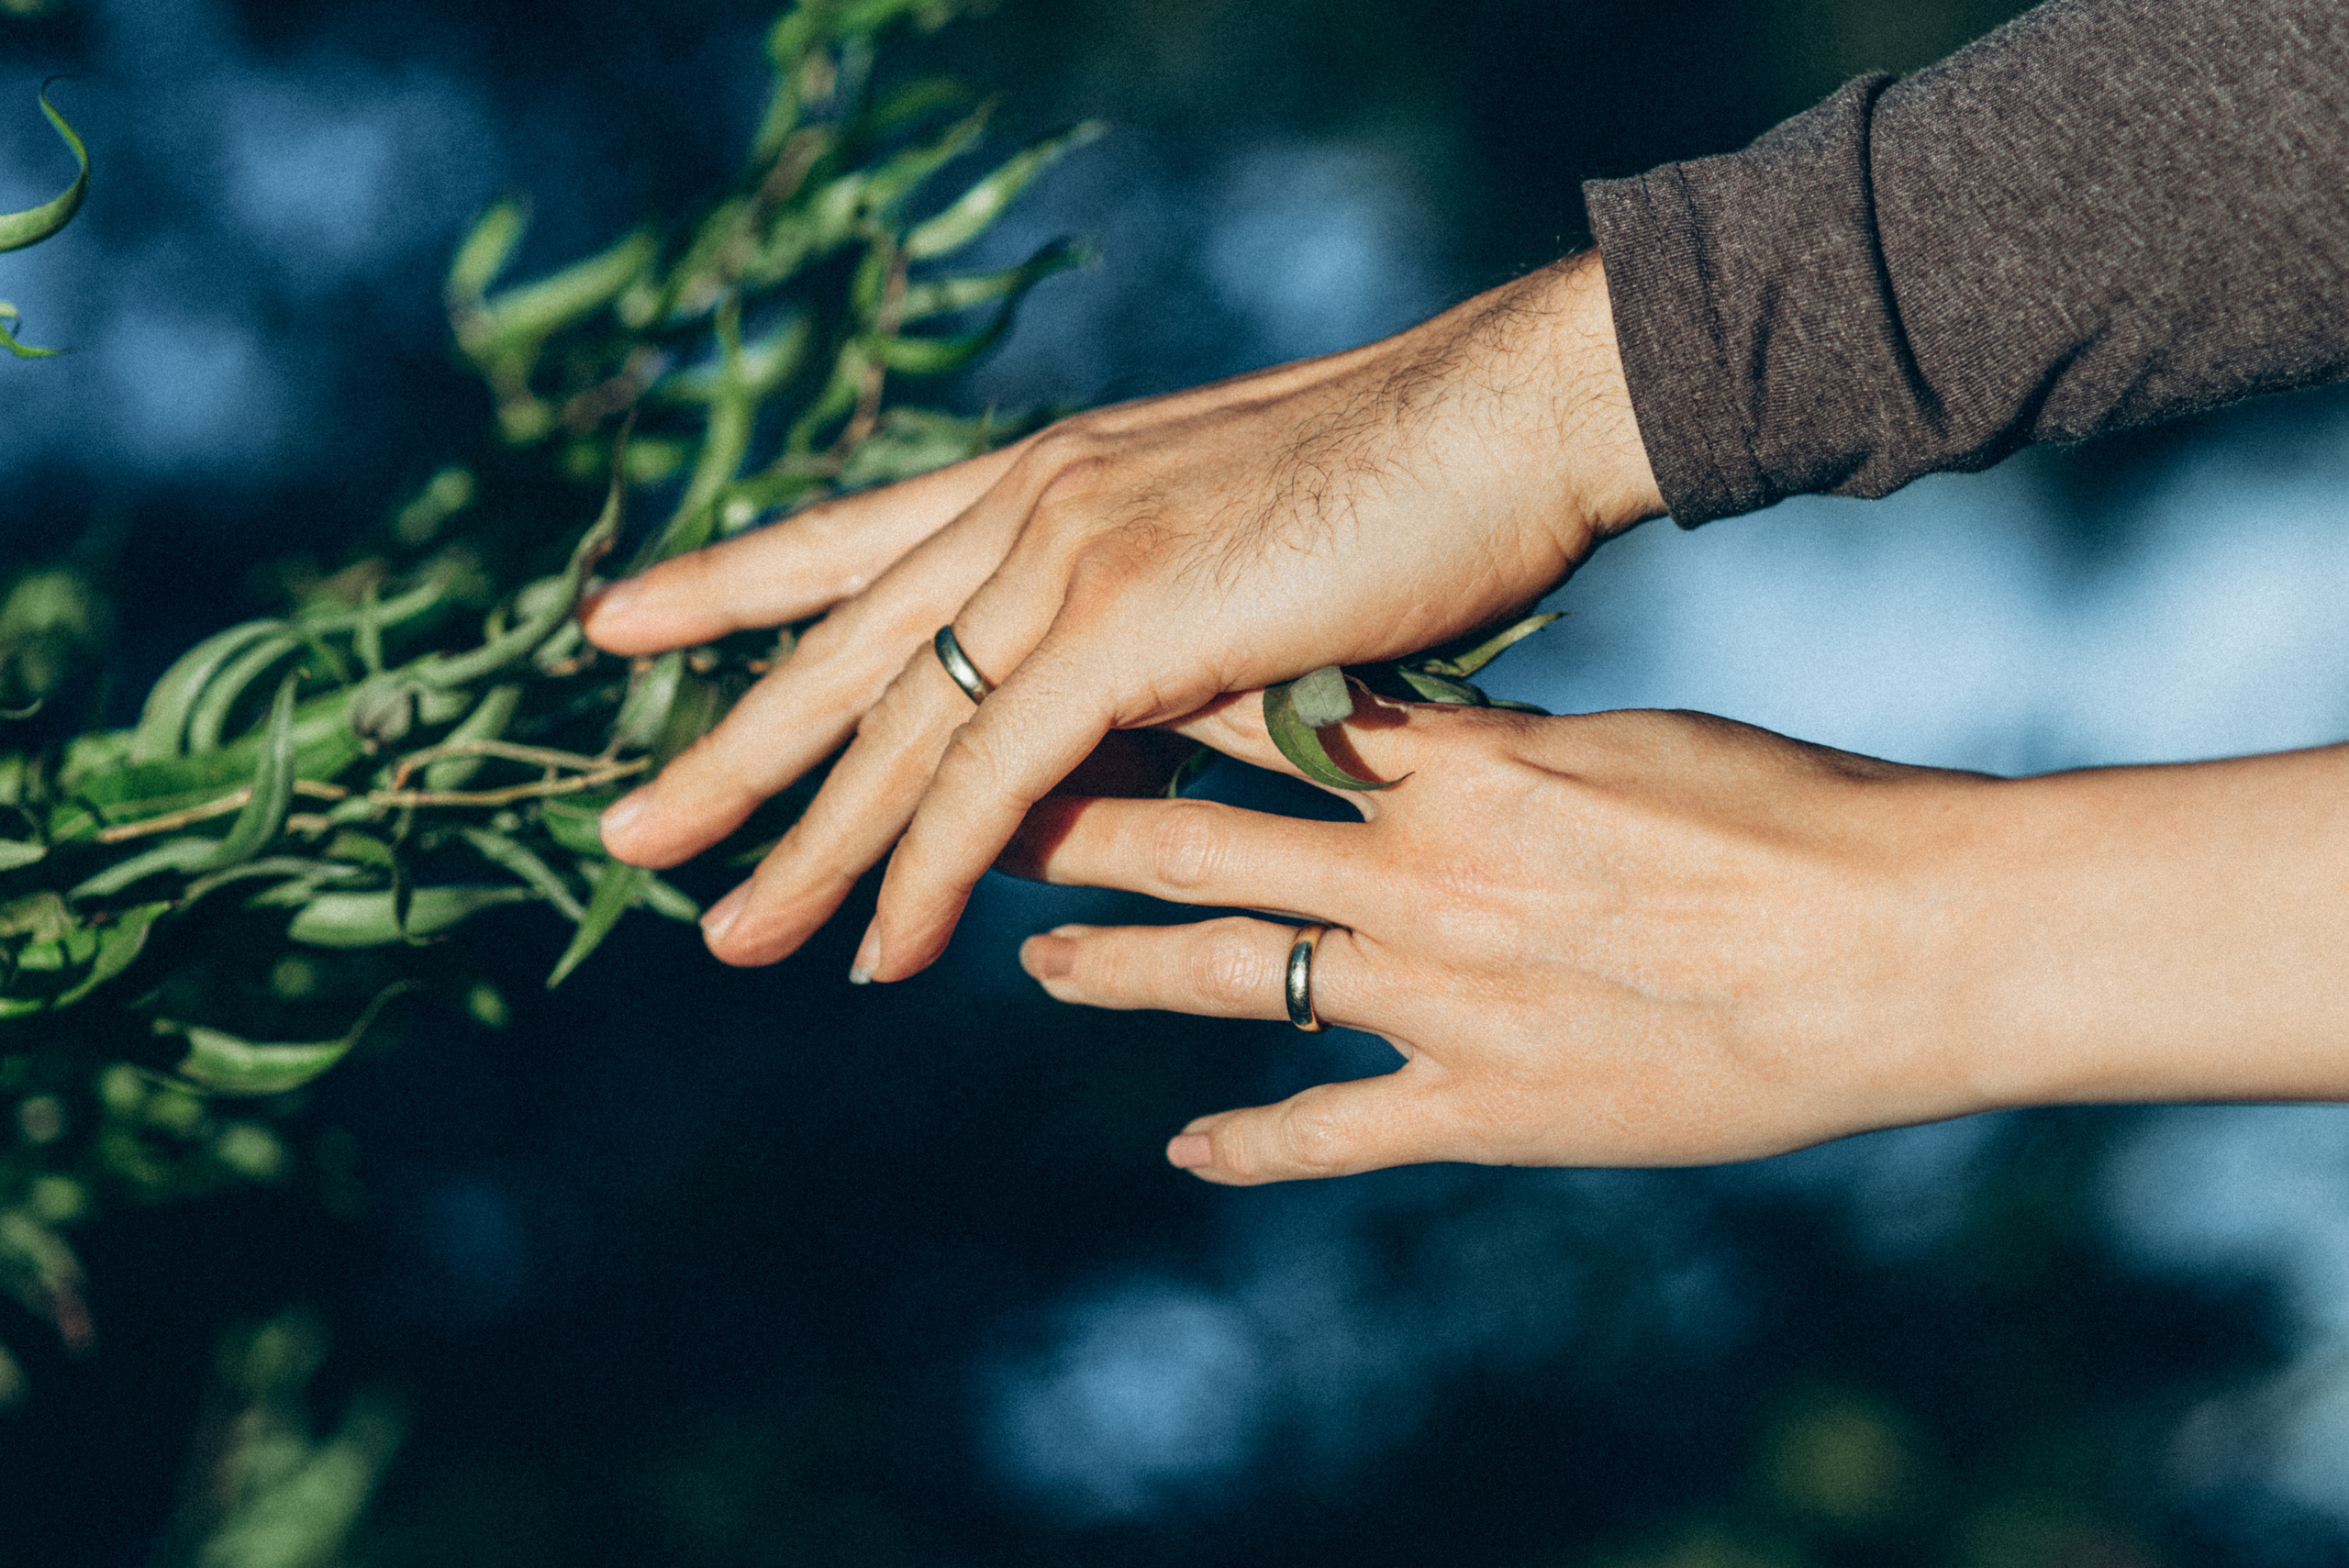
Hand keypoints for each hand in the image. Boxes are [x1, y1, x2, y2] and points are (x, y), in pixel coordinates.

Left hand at [579, 251, 1664, 976]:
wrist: (1509, 416)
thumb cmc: (1403, 483)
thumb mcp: (1229, 547)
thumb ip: (1138, 620)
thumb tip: (1092, 717)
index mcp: (1046, 472)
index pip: (849, 536)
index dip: (728, 582)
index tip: (620, 623)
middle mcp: (1030, 502)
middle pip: (842, 648)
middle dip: (728, 750)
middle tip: (629, 832)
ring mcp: (1068, 554)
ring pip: (898, 728)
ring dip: (811, 846)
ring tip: (729, 937)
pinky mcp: (1124, 623)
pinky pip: (990, 775)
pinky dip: (928, 870)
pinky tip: (882, 948)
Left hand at [1005, 695, 2348, 1181]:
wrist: (1898, 942)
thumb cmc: (1786, 811)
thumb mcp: (1621, 733)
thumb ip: (1489, 740)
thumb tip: (1396, 720)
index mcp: (1451, 763)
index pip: (1252, 718)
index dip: (1141, 705)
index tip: (1060, 689)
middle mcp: (1412, 875)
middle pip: (1195, 844)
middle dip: (1076, 830)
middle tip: (981, 819)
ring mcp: (1437, 997)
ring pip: (1227, 979)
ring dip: (1117, 971)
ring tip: (1037, 963)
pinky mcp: (1485, 1107)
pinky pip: (1333, 1129)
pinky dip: (1251, 1140)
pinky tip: (1184, 1150)